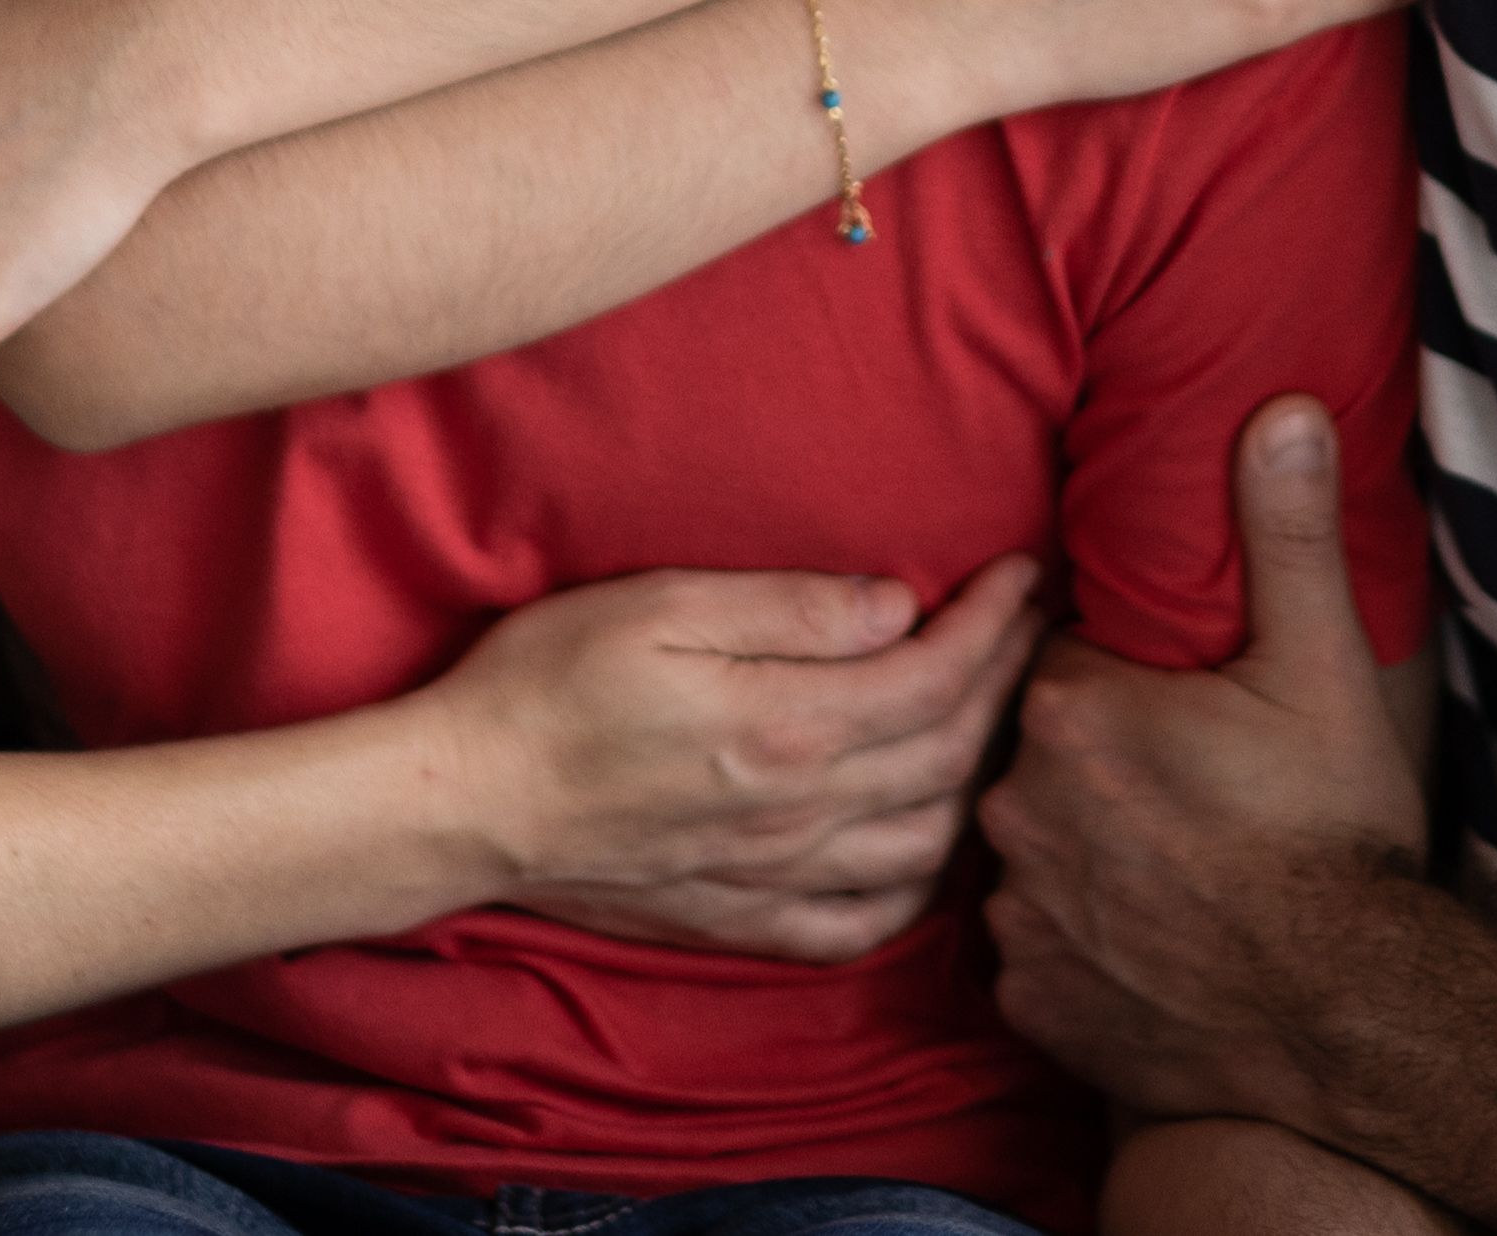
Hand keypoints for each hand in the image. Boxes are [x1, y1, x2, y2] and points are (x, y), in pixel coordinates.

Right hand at [437, 552, 1050, 963]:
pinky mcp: (742, 919)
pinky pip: (865, 922)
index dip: (997, 623)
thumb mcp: (660, 607)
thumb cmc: (547, 683)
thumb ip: (788, 609)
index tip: (1025, 574)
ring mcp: (775, 878)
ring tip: (990, 718)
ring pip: (929, 842)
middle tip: (1033, 626)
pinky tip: (923, 840)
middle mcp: (800, 814)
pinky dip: (918, 885)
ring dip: (980, 779)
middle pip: (951, 755)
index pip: (936, 675)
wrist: (464, 802)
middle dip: (1008, 683)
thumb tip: (896, 604)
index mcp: (786, 726)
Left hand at [985, 401, 1429, 1121]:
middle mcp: (1013, 807)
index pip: (1059, 666)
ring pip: (1032, 855)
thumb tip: (1283, 412)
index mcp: (1068, 711)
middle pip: (1038, 758)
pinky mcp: (1031, 1006)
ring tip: (1173, 873)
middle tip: (1191, 797)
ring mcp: (1016, 914)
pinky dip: (1078, 949)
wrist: (1350, 1019)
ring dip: (1082, 858)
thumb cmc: (1335, 838)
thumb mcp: (1324, 668)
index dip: (1123, 685)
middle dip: (1099, 769)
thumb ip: (1287, 534)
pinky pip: (1035, 955)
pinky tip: (1146, 946)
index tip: (1181, 714)